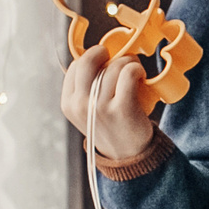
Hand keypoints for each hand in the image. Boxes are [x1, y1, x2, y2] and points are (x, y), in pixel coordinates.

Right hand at [59, 41, 157, 163]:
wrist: (128, 155)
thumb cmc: (110, 125)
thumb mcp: (86, 110)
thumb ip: (84, 87)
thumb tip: (95, 53)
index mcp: (68, 103)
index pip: (75, 66)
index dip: (92, 59)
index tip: (104, 63)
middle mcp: (80, 105)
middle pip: (89, 61)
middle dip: (106, 54)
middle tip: (119, 59)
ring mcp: (100, 107)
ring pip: (113, 66)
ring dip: (128, 63)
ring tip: (134, 73)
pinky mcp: (122, 108)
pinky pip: (128, 73)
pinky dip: (136, 69)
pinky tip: (140, 76)